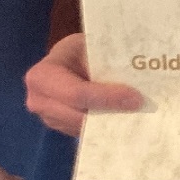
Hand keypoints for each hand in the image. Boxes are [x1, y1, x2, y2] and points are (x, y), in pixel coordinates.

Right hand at [24, 32, 143, 136]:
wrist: (69, 61)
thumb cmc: (80, 50)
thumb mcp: (88, 46)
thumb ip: (104, 61)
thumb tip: (134, 73)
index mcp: (42, 75)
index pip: (76, 93)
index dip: (106, 97)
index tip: (135, 97)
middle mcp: (39, 101)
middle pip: (78, 117)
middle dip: (111, 114)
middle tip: (141, 109)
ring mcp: (48, 119)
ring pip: (83, 129)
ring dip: (110, 124)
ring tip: (136, 114)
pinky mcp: (61, 129)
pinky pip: (84, 134)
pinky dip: (105, 128)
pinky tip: (124, 120)